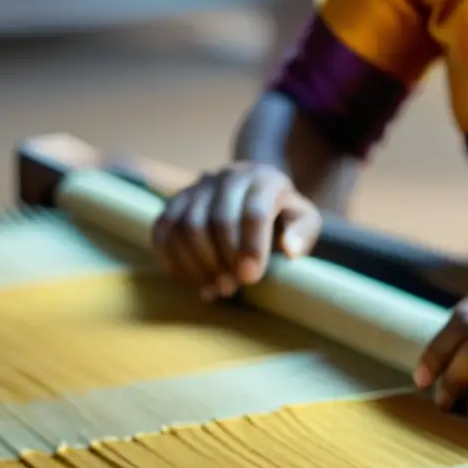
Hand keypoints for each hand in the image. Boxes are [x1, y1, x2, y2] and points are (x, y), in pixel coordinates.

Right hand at [152, 162, 321, 299]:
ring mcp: (198, 187)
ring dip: (198, 264)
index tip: (250, 278)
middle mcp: (227, 177)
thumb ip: (302, 232)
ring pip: (187, 226)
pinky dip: (172, 259)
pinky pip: (163, 229)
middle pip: (217, 219)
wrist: (252, 192)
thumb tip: (290, 250)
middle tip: (231, 289)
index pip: (255, 212)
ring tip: (215, 290)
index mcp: (263, 180)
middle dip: (223, 260)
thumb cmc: (282, 215)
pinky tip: (191, 280)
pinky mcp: (175, 201)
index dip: (251, 248)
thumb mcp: (303, 219)